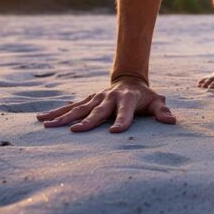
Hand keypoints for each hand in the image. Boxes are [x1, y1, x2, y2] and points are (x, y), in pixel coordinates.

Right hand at [36, 77, 174, 132]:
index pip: (125, 112)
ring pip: (78, 108)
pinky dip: (56, 112)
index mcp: (126, 99)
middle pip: (97, 111)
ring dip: (63, 117)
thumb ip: (162, 111)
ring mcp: (95, 98)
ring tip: (47, 125)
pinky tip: (41, 119)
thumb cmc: (144, 97)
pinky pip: (69, 107)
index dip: (122, 122)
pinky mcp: (86, 100)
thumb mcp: (156, 101)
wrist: (129, 80)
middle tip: (76, 131)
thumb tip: (171, 121)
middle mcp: (108, 98)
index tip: (116, 133)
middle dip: (87, 121)